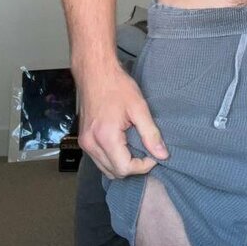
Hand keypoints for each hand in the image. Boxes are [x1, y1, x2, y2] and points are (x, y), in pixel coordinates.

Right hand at [76, 64, 168, 179]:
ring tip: (136, 149)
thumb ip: (151, 134)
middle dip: (134, 167)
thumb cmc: (117, 86)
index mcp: (105, 137)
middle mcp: (91, 144)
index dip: (143, 166)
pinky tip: (123, 146)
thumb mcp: (139, 108)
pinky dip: (112, 159)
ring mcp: (85, 143)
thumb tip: (162, 155)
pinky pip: (99, 160)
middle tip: (147, 152)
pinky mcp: (83, 140)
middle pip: (115, 173)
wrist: (95, 73)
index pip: (125, 168)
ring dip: (122, 165)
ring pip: (106, 169)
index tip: (153, 154)